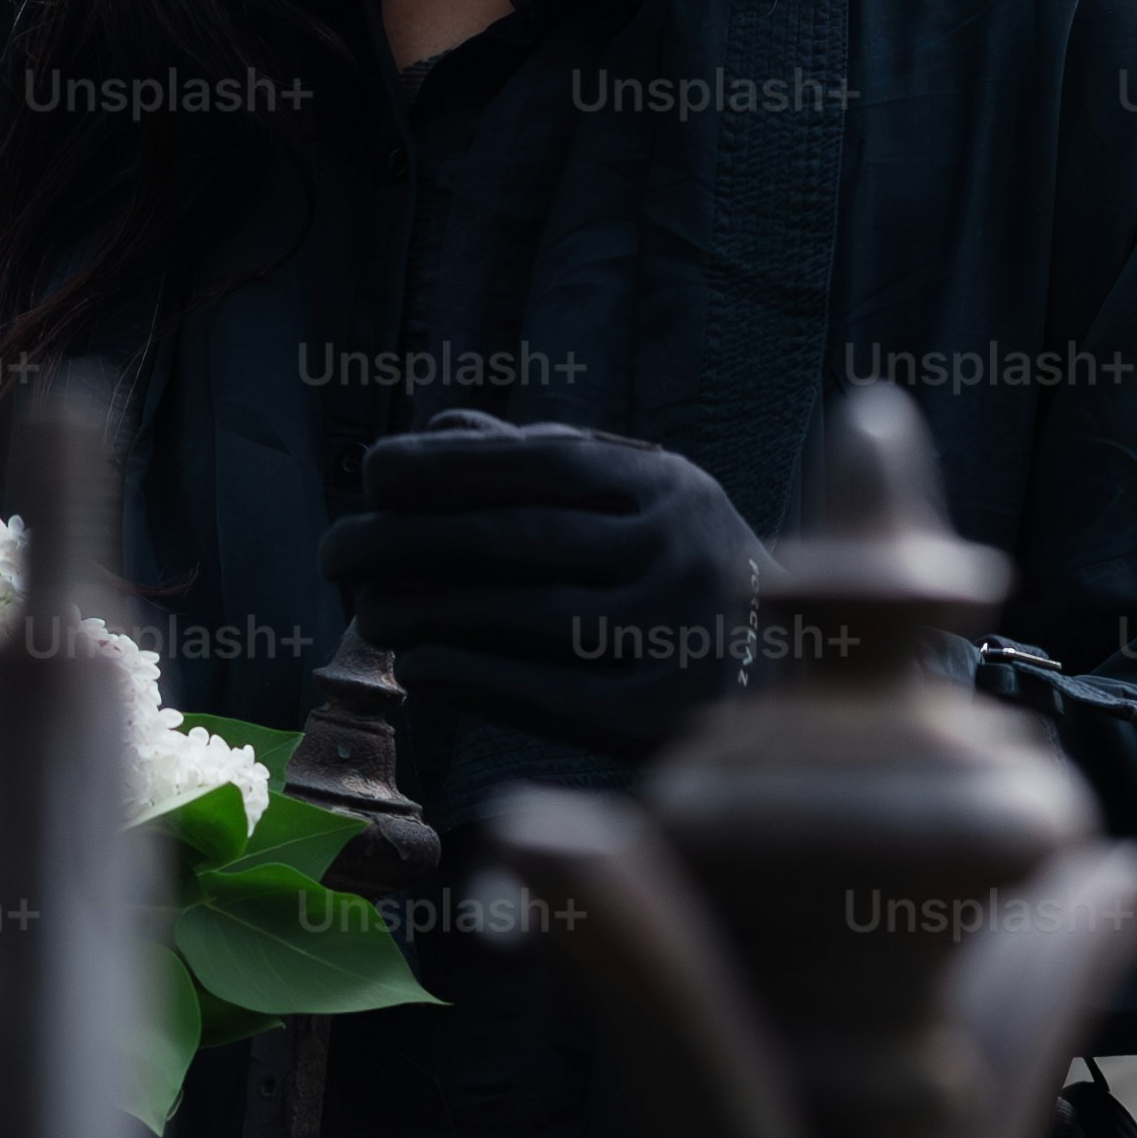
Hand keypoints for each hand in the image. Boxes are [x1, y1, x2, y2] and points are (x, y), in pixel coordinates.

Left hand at [321, 412, 763, 756]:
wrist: (802, 689)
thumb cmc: (683, 581)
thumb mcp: (638, 506)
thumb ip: (542, 465)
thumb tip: (440, 425)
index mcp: (667, 482)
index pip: (541, 459)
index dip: (447, 463)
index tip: (372, 473)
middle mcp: (678, 546)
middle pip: (519, 536)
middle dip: (409, 540)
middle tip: (334, 553)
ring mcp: (674, 630)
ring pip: (524, 612)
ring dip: (426, 610)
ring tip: (364, 613)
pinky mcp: (661, 712)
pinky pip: (546, 689)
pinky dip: (472, 675)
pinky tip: (416, 669)